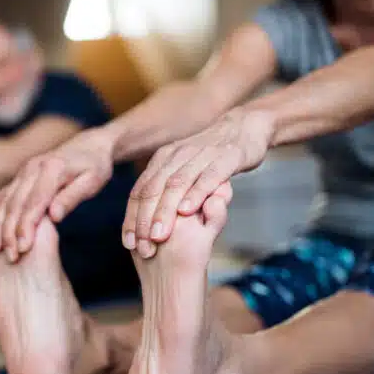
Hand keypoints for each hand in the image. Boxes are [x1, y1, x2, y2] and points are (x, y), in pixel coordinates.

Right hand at [0, 128, 115, 261]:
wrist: (88, 145)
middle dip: (10, 232)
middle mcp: (33, 168)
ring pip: (4, 200)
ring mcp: (23, 171)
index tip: (23, 248)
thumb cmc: (95, 167)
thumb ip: (71, 198)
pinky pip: (2, 195)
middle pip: (15, 204)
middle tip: (10, 257)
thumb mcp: (92, 182)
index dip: (26, 227)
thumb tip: (54, 216)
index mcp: (52, 169)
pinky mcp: (19, 176)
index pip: (34, 203)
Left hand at [124, 108, 273, 257]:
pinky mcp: (225, 157)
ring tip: (158, 235)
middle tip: (142, 246)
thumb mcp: (182, 168)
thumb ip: (165, 187)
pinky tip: (187, 211)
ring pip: (176, 184)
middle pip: (154, 189)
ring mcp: (201, 154)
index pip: (140, 191)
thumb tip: (145, 216)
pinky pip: (207, 177)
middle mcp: (177, 155)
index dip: (132, 218)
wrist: (245, 127)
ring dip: (165, 211)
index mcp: (163, 159)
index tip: (129, 243)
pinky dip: (195, 194)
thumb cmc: (211, 156)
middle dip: (145, 219)